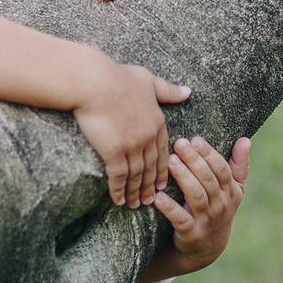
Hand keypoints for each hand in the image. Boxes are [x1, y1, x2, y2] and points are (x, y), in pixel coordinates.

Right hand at [72, 64, 190, 208]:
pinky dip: (119, 190)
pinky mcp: (114, 151)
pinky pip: (118, 176)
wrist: (95, 82)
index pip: (163, 151)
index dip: (162, 169)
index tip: (162, 183)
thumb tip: (188, 91)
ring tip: (134, 204)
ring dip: (135, 192)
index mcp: (157, 121)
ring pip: (136, 175)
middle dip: (151, 186)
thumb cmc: (118, 77)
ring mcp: (132, 145)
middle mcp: (148, 136)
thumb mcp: (148, 80)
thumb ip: (168, 90)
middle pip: (151, 167)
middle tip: (150, 200)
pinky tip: (117, 200)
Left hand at [150, 136, 249, 274]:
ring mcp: (206, 219)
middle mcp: (221, 204)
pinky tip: (158, 196)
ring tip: (171, 162)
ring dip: (184, 178)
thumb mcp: (234, 189)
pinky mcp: (191, 233)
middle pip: (208, 179)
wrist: (208, 247)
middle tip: (179, 144)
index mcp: (231, 191)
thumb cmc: (219, 208)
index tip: (195, 140)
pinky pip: (181, 219)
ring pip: (196, 196)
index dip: (209, 154)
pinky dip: (169, 208)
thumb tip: (245, 139)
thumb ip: (239, 165)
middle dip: (194, 160)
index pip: (221, 169)